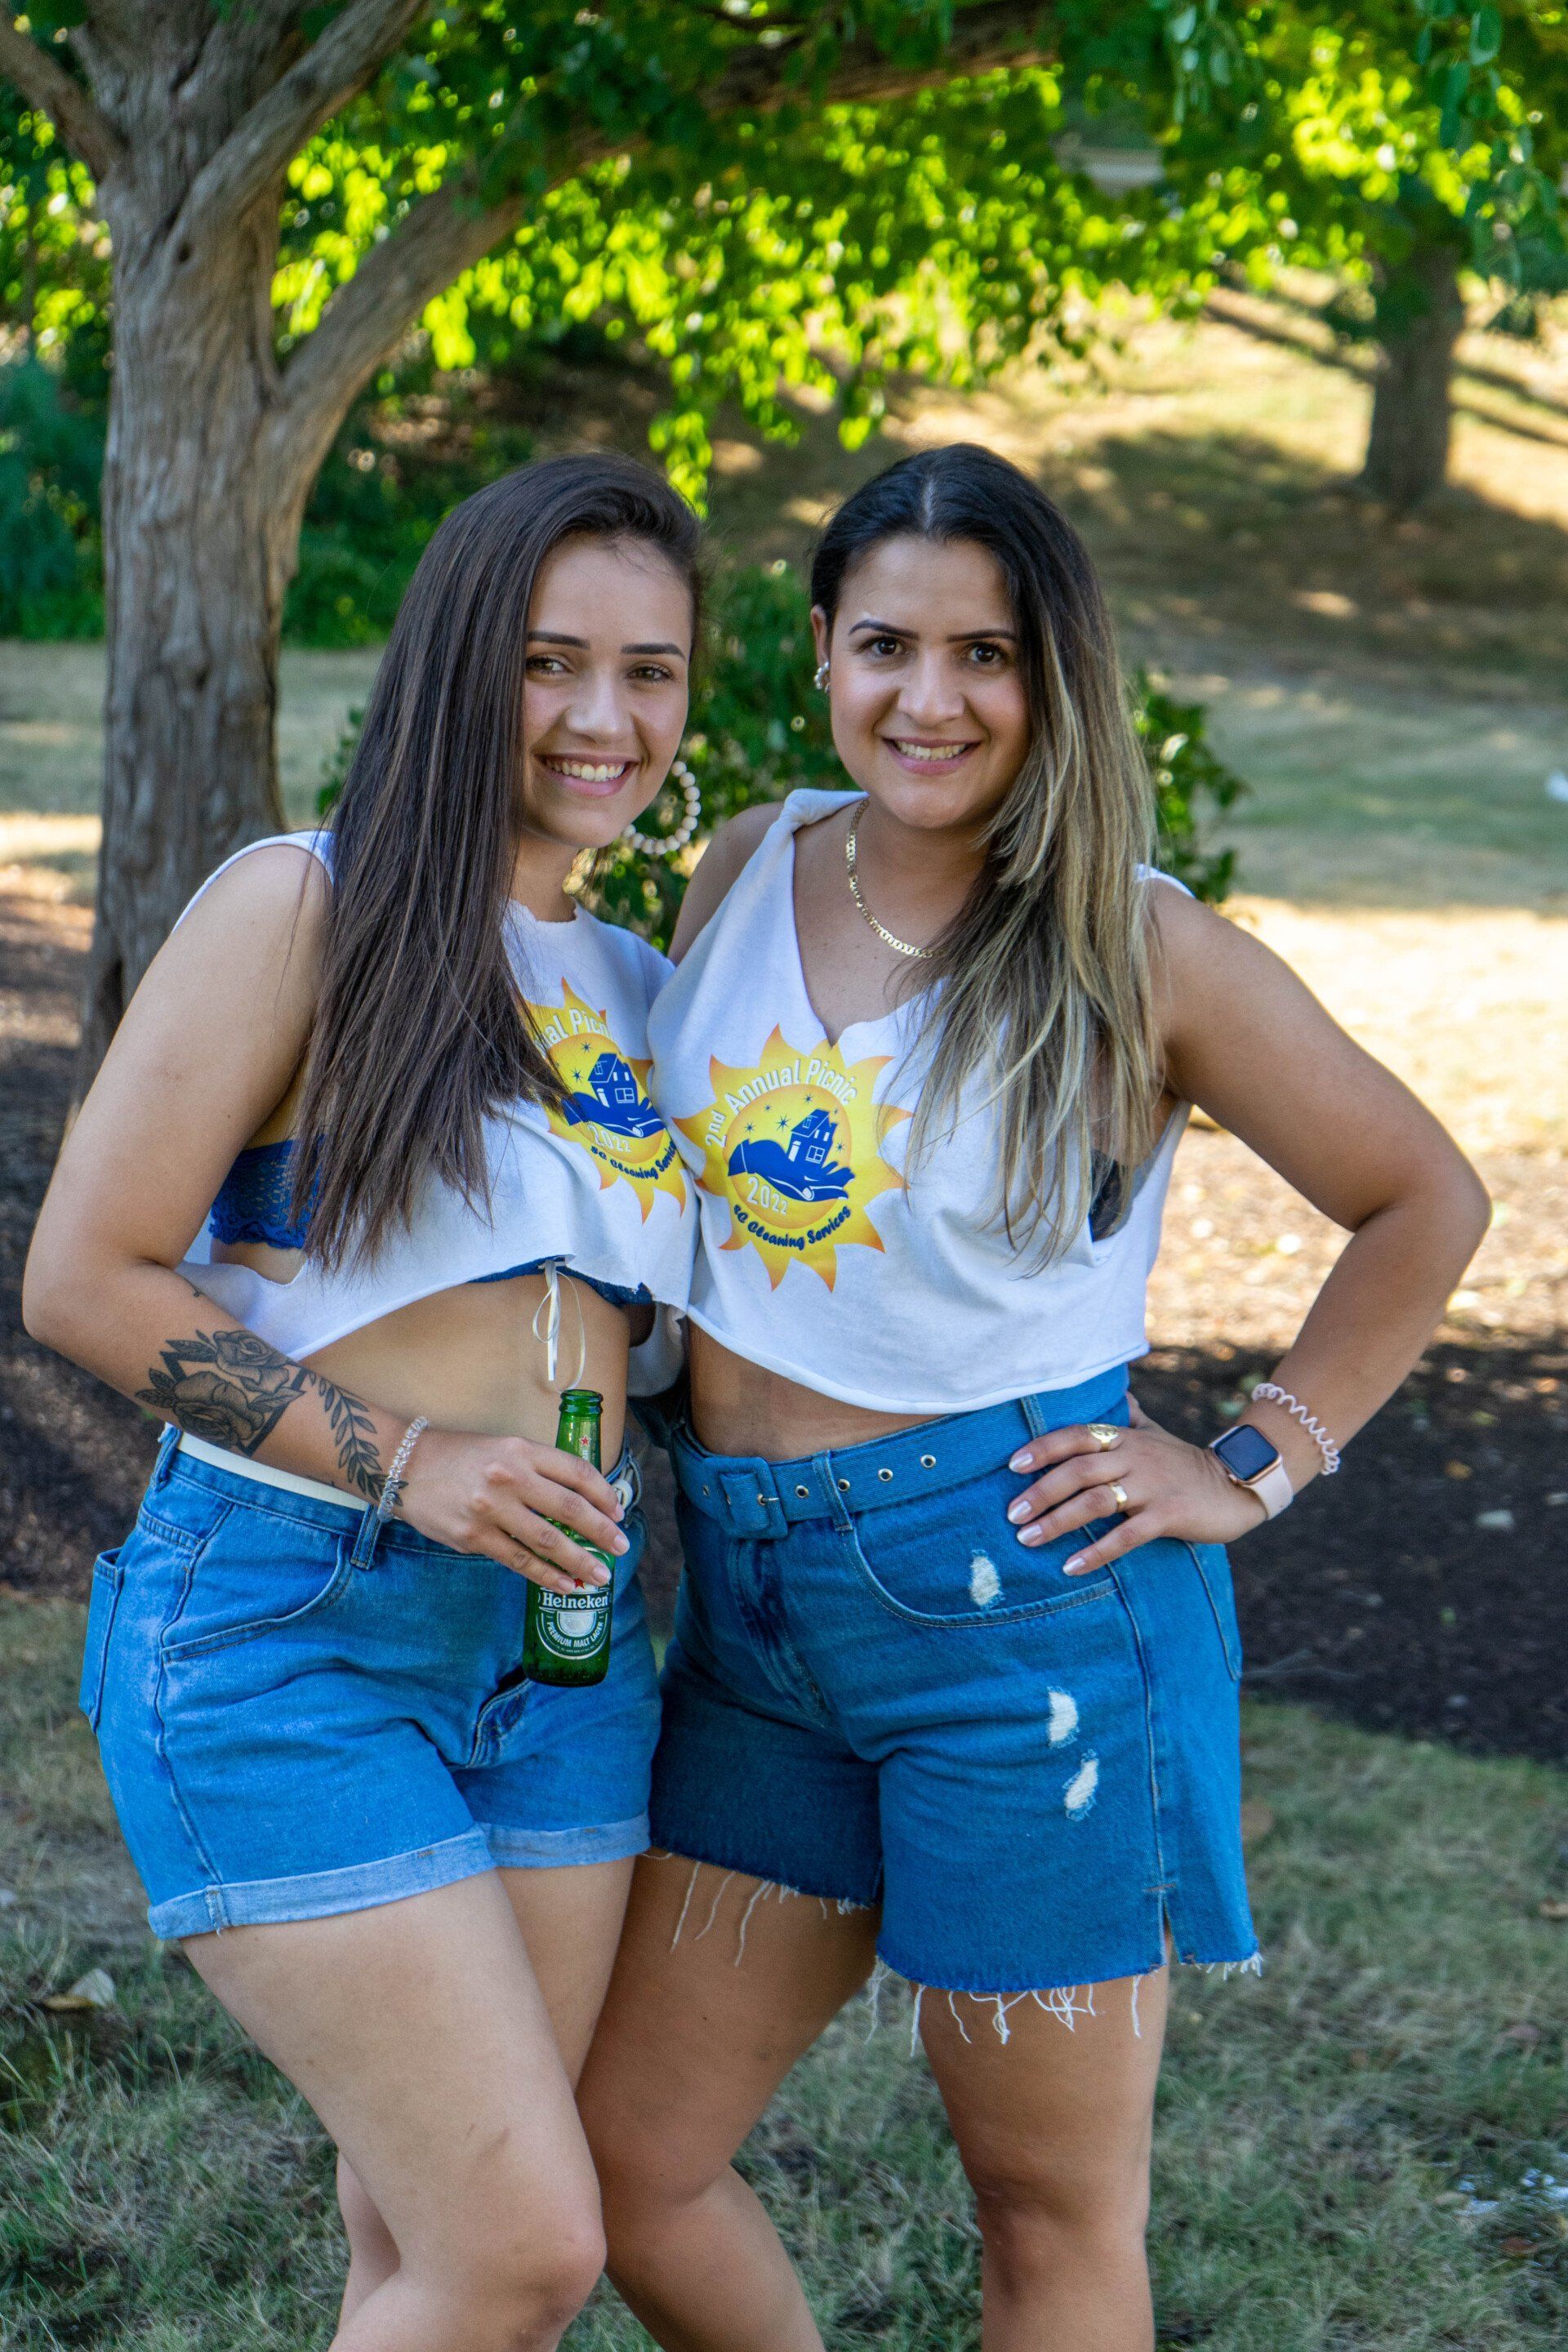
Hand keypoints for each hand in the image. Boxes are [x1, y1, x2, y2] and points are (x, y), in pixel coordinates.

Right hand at [396, 1428, 628, 1592]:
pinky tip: (565, 1584)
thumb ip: (537, 1470)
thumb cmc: (460, 1457)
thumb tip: (579, 1504)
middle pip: (569, 1508)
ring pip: (547, 1541)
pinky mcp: (473, 1537)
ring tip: (601, 1576)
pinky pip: (519, 1561)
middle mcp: (509, 1477)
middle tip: (621, 1546)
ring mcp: (490, 1510)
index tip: (618, 1511)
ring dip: (580, 1561)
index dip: (604, 1494)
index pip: (576, 1472)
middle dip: (601, 1532)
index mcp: (521, 1450)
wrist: (405, 1468)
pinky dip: (547, 1576)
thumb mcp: (503, 1448)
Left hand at [1004, 1396, 1267, 1576]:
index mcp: (1126, 1438)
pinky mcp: (1169, 1515)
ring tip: (1028, 1540)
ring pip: (1095, 1502)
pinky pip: (1126, 1536)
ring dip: (1057, 1522)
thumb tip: (1108, 1393)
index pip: (1075, 1436)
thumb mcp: (1153, 1434)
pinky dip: (1095, 1552)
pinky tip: (1071, 1565)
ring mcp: (1153, 1486)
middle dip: (1040, 1492)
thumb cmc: (1184, 1463)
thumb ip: (1125, 1418)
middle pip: (1078, 1471)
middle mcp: (1135, 1457)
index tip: (1012, 1466)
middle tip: (1012, 1514)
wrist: (1237, 1485)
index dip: (1042, 1448)